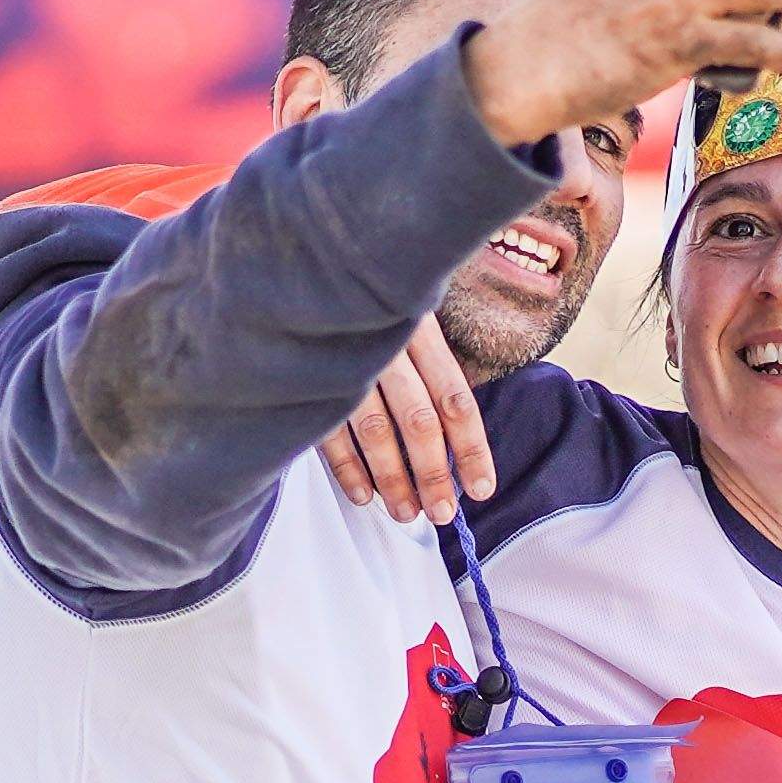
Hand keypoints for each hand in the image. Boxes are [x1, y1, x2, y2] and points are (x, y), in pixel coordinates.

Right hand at [321, 319, 495, 520]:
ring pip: (376, 431)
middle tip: (442, 511)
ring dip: (393, 479)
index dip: (471, 449)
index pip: (455, 398)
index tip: (480, 487)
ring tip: (406, 512)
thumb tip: (454, 440)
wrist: (301, 270)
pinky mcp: (309, 378)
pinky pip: (331, 431)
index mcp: (419, 330)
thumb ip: (429, 368)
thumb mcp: (408, 320)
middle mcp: (386, 347)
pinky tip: (364, 494)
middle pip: (419, 421)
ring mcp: (345, 363)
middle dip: (433, 474)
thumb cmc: (368, 307)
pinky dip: (348, 467)